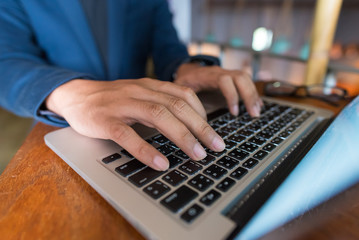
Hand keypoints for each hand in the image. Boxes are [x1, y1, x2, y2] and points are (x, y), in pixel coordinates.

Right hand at [46, 78, 224, 170]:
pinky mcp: (105, 120)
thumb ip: (161, 106)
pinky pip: (128, 135)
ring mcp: (122, 105)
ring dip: (182, 136)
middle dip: (201, 127)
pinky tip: (161, 163)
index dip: (203, 114)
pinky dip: (146, 150)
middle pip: (177, 106)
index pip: (184, 95)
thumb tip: (188, 126)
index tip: (213, 133)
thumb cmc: (113, 100)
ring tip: (197, 155)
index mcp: (150, 86)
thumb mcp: (140, 96)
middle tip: (217, 147)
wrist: (76, 95)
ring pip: (158, 116)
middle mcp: (140, 92)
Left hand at [174, 63, 262, 116]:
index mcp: (207, 75)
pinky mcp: (232, 82)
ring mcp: (228, 75)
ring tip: (256, 113)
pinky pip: (247, 84)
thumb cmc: (182, 84)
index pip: (224, 80)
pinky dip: (253, 95)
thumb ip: (183, 99)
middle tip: (254, 114)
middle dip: (249, 95)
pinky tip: (257, 107)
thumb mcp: (179, 90)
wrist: (186, 72)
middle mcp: (220, 72)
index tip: (234, 113)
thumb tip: (187, 117)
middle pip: (240, 77)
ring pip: (246, 79)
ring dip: (254, 95)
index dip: (231, 95)